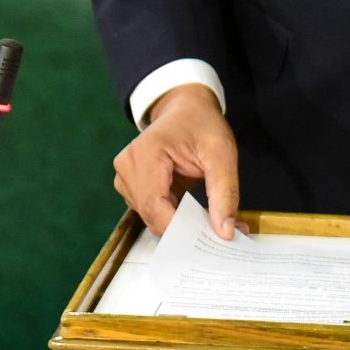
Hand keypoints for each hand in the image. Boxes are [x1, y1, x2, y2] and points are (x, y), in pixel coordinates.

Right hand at [112, 83, 242, 236]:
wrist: (185, 108)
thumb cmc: (201, 124)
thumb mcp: (222, 152)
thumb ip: (224, 191)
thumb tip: (224, 231)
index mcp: (145, 154)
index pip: (155, 207)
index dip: (182, 229)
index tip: (212, 240)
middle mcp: (126, 167)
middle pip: (152, 215)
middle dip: (185, 228)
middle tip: (219, 231)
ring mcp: (124, 177)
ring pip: (151, 217)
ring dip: (179, 223)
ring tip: (207, 217)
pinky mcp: (130, 186)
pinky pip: (151, 211)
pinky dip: (172, 216)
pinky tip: (192, 211)